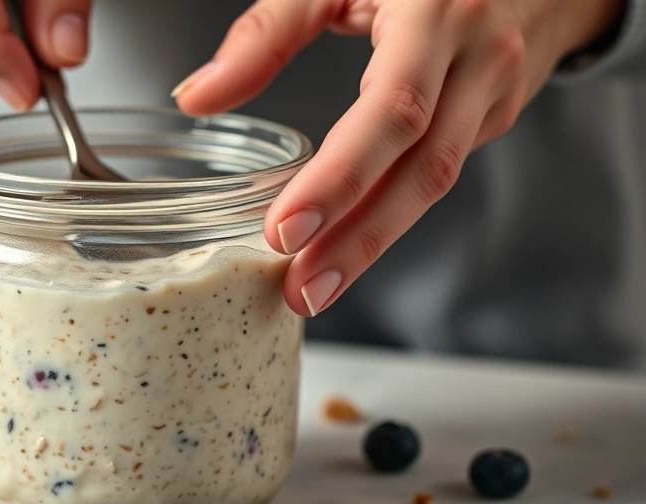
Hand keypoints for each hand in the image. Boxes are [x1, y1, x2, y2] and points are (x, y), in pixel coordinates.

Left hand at [173, 0, 623, 316]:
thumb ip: (268, 31)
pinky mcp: (494, 114)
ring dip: (374, 241)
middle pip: (423, 168)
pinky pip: (439, 171)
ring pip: (437, 182)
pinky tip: (348, 241)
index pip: (391, 112)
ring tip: (314, 284)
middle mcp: (478, 56)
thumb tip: (198, 95)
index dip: (340, 178)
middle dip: (358, 238)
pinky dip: (391, 212)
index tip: (285, 230)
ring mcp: (495, 90)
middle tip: (300, 287)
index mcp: (435, 12)